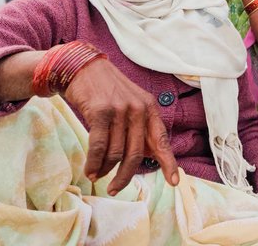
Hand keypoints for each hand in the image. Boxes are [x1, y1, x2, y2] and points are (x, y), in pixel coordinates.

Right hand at [64, 58, 178, 195]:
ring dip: (105, 170)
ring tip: (96, 175)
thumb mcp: (131, 103)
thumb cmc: (107, 90)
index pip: (162, 139)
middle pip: (136, 154)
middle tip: (115, 189)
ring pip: (116, 153)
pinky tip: (90, 170)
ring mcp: (120, 109)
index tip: (173, 181)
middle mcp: (138, 108)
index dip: (168, 162)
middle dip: (125, 176)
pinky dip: (94, 163)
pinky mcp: (100, 112)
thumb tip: (147, 157)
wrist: (83, 68)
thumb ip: (139, 126)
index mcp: (149, 107)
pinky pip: (99, 147)